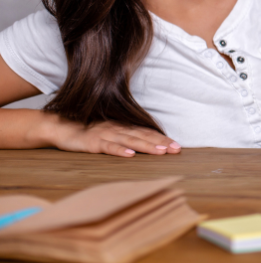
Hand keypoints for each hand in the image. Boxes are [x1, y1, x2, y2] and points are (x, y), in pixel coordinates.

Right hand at [51, 118, 181, 157]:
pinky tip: (130, 155)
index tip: (177, 146)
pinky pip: (108, 146)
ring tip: (161, 151)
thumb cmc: (89, 130)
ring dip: (146, 146)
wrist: (62, 126)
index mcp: (124, 127)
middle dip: (161, 143)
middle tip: (176, 149)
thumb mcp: (111, 132)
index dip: (162, 138)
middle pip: (143, 136)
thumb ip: (126, 136)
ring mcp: (106, 134)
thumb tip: (147, 143)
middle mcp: (118, 129)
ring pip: (130, 140)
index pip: (147, 132)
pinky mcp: (93, 142)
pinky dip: (120, 150)